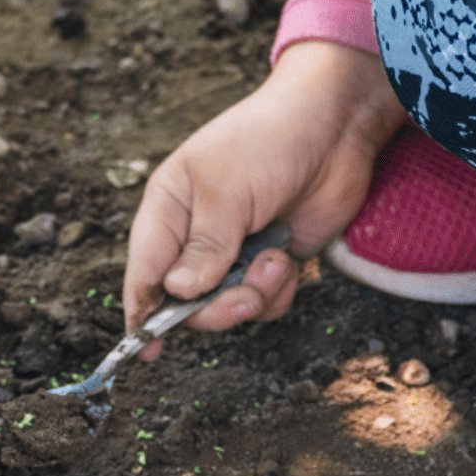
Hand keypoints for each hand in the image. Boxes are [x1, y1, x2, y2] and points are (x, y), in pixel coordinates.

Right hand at [122, 41, 408, 358]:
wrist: (334, 127)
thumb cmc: (265, 142)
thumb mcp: (225, 193)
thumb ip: (203, 248)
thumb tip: (177, 293)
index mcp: (167, 210)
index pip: (144, 271)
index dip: (140, 311)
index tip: (145, 347)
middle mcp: (195, 234)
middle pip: (186, 300)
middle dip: (217, 307)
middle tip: (246, 299)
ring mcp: (234, 249)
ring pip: (228, 304)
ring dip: (255, 294)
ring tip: (276, 260)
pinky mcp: (271, 259)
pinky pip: (264, 300)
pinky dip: (278, 291)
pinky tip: (289, 260)